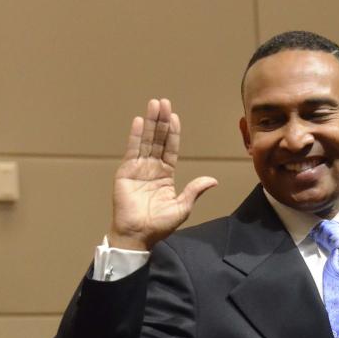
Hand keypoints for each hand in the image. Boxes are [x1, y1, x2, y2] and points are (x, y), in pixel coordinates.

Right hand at [109, 98, 217, 249]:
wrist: (138, 235)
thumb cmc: (159, 225)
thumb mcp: (182, 207)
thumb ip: (194, 190)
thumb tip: (213, 180)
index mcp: (165, 176)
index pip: (170, 149)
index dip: (173, 133)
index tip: (175, 116)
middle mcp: (152, 169)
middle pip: (158, 140)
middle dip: (161, 121)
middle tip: (163, 102)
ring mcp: (138, 169)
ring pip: (146, 141)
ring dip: (150, 123)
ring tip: (153, 105)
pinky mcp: (126, 172)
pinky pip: (132, 150)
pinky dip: (136, 136)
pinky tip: (139, 121)